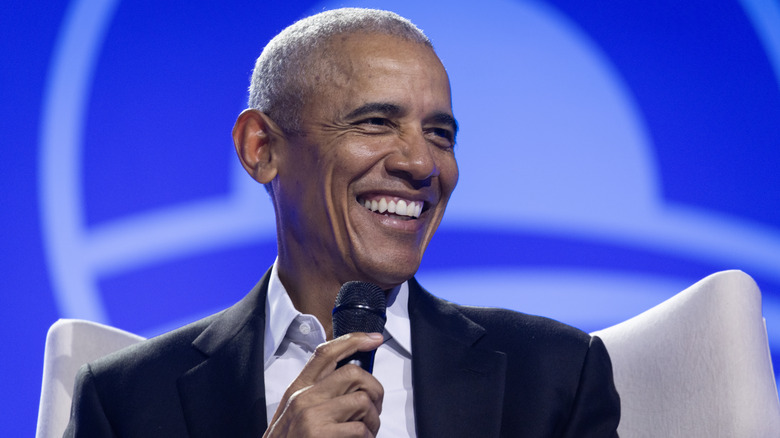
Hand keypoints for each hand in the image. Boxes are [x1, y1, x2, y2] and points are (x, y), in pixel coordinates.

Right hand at [263, 332, 384, 437]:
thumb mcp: (294, 413)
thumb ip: (317, 394)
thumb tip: (352, 381)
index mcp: (297, 389)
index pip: (326, 353)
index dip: (353, 340)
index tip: (374, 338)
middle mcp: (303, 398)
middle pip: (353, 373)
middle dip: (374, 390)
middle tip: (374, 409)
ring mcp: (312, 416)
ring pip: (362, 402)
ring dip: (372, 421)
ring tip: (365, 433)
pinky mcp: (322, 435)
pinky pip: (361, 430)